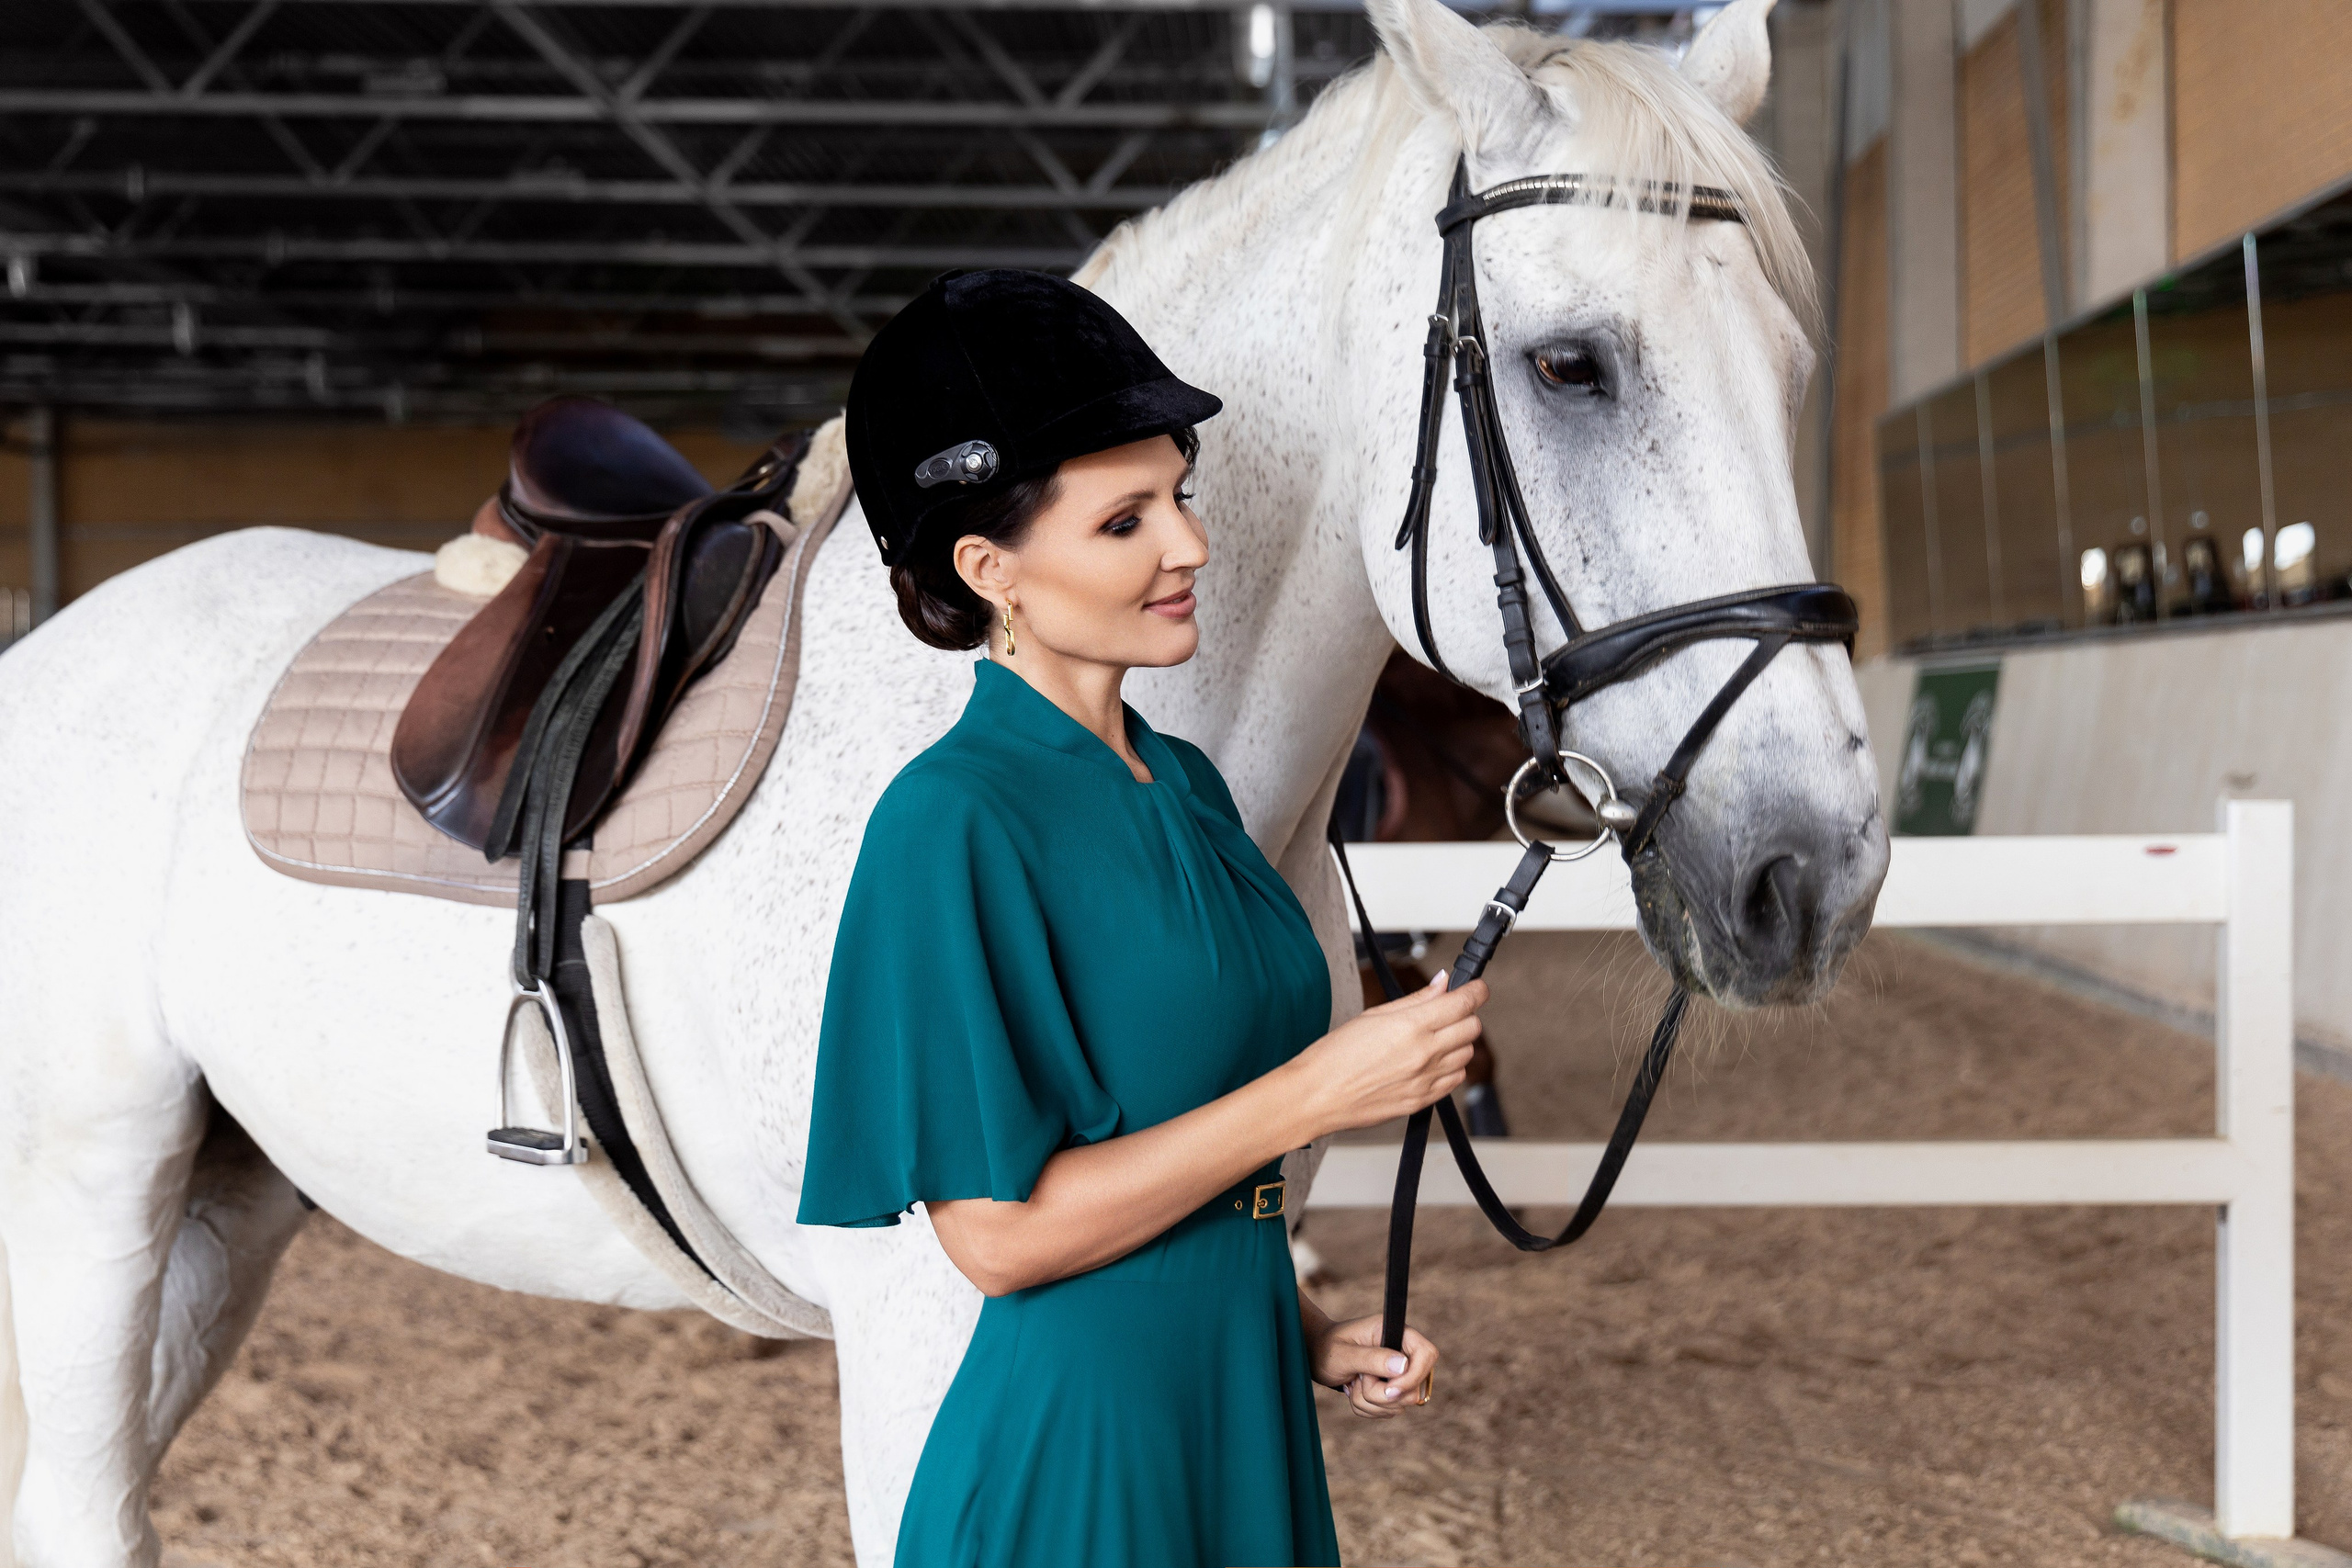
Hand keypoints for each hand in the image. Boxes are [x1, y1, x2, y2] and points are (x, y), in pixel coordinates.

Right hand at [1285, 970, 1486, 1139]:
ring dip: (1457, 1042)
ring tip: (1431, 1039)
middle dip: (1465, 1015)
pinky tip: (1428, 1062)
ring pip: (1467, 1054)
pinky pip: (1455, 1079)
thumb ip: (1415, 999)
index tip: (1477, 988)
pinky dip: (1450, 1067)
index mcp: (1411, 1025)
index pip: (1464, 1003)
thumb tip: (1442, 983)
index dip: (1477, 991)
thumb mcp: (1374, 1015)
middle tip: (1447, 1012)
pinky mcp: (1423, 1101)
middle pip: (1472, 1028)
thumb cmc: (1335, 1054)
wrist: (1317, 1096)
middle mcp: (1424, 1053)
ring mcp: (1426, 1080)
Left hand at [1308, 1312, 1438, 1419]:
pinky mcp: (1392, 1392)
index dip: (1414, 1376)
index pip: (1427, 1355)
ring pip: (1400, 1405)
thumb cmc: (1327, 1348)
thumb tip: (1403, 1365)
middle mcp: (1402, 1353)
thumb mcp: (1344, 1354)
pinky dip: (1368, 1409)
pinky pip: (1388, 1412)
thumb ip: (1372, 1359)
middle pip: (1414, 1389)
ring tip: (1352, 1383)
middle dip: (1382, 1395)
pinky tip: (1354, 1391)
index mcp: (1395, 1333)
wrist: (1316, 1356)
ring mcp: (1399, 1374)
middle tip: (1358, 1380)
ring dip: (1370, 1402)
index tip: (1388, 1389)